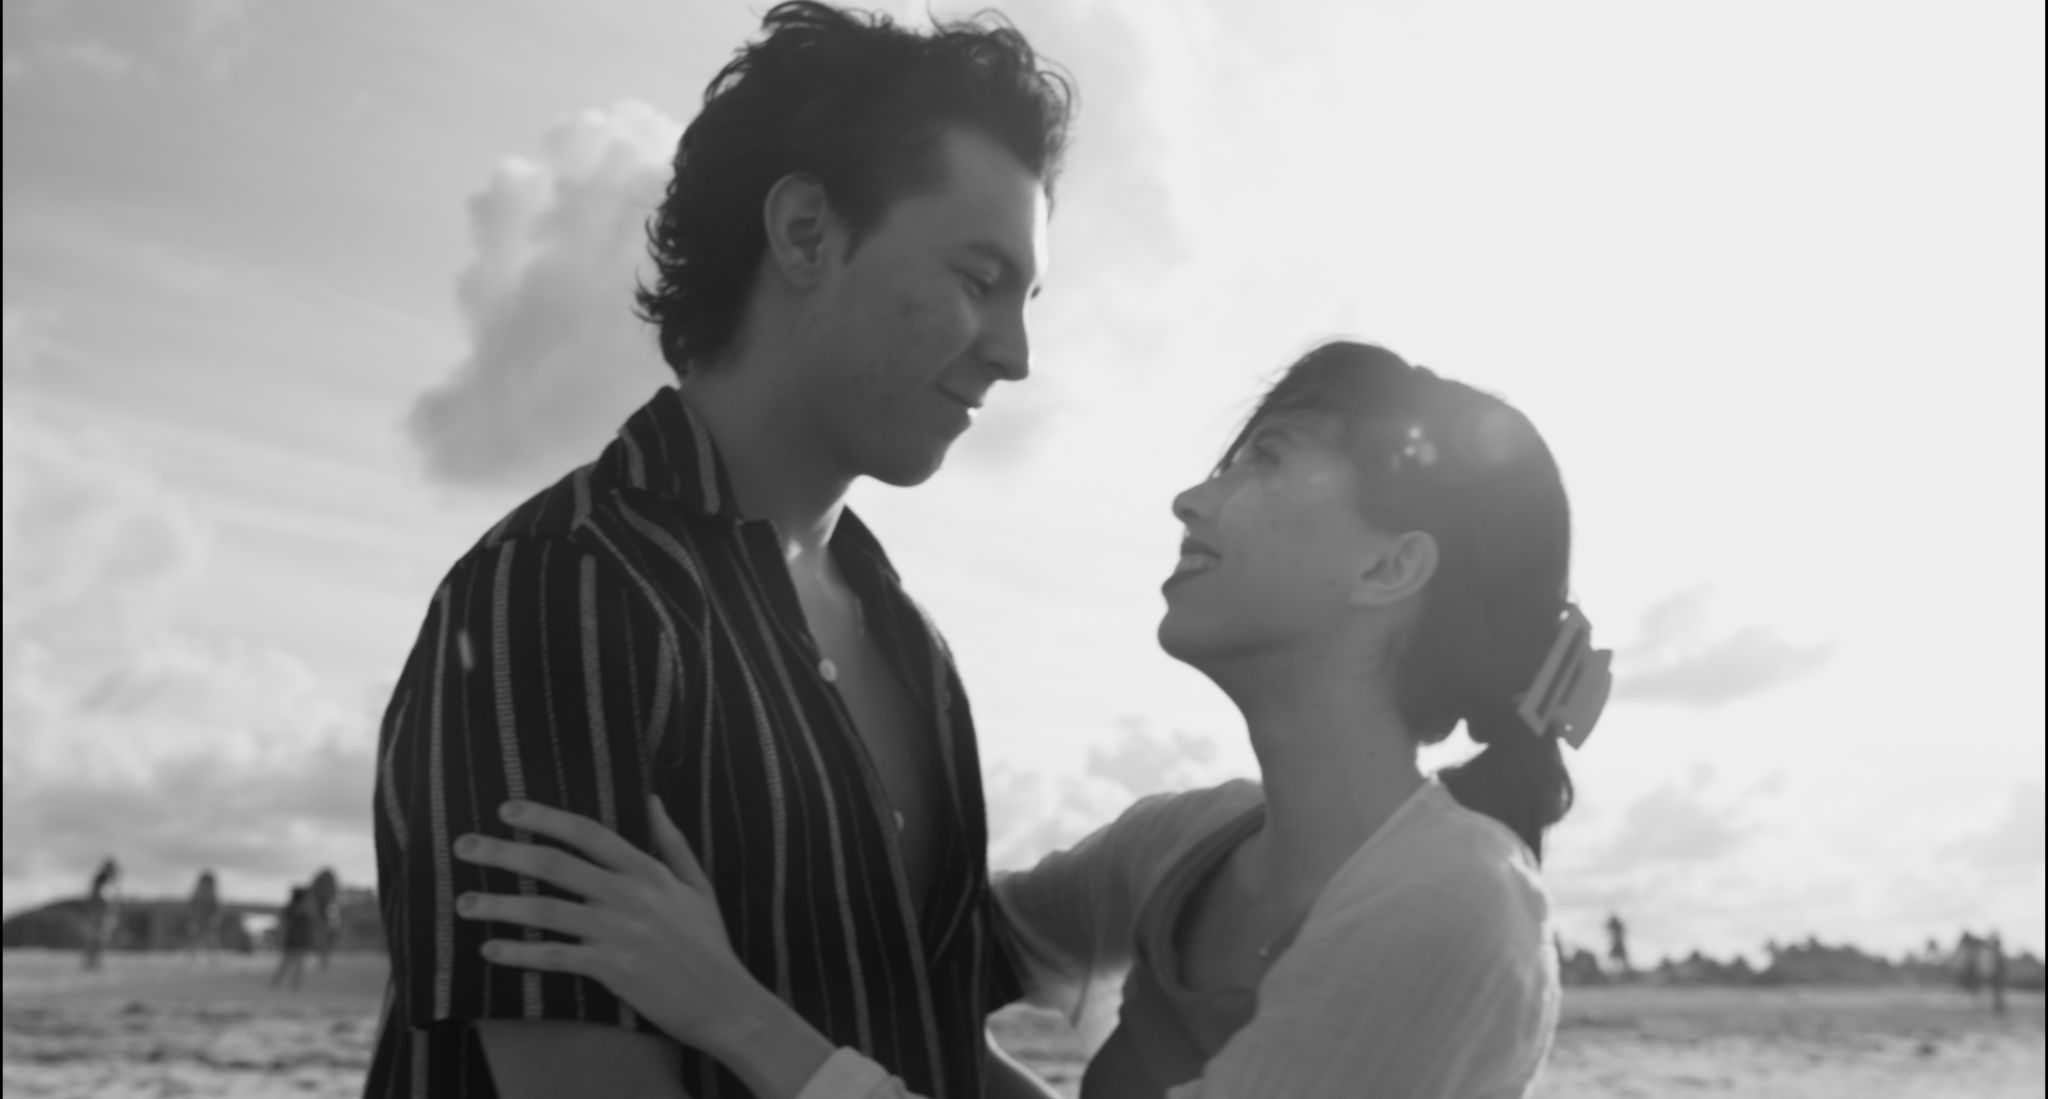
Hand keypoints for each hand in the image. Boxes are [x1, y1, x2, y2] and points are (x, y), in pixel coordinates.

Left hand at [452, 795, 764, 1053]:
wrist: (727, 1001)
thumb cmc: (709, 944)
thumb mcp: (696, 885)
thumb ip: (672, 841)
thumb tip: (652, 799)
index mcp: (649, 871)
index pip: (588, 833)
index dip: (545, 818)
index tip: (506, 809)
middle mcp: (630, 895)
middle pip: (556, 865)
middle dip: (505, 852)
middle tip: (464, 846)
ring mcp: (620, 933)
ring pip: (547, 912)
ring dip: (499, 905)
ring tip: (463, 902)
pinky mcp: (613, 970)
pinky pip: (555, 958)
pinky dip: (519, 953)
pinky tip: (490, 950)